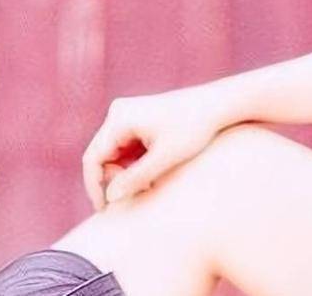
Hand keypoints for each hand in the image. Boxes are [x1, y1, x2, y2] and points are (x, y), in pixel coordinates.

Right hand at [81, 85, 229, 210]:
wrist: (218, 104)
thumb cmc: (195, 128)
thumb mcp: (166, 157)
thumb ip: (137, 178)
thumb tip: (110, 197)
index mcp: (120, 119)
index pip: (93, 158)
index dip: (95, 186)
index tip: (105, 208)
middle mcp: (119, 112)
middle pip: (101, 155)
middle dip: (113, 179)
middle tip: (131, 198)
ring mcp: (128, 113)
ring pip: (114, 152)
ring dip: (125, 171)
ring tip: (147, 185)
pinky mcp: (139, 117)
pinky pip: (126, 146)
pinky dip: (134, 162)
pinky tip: (152, 173)